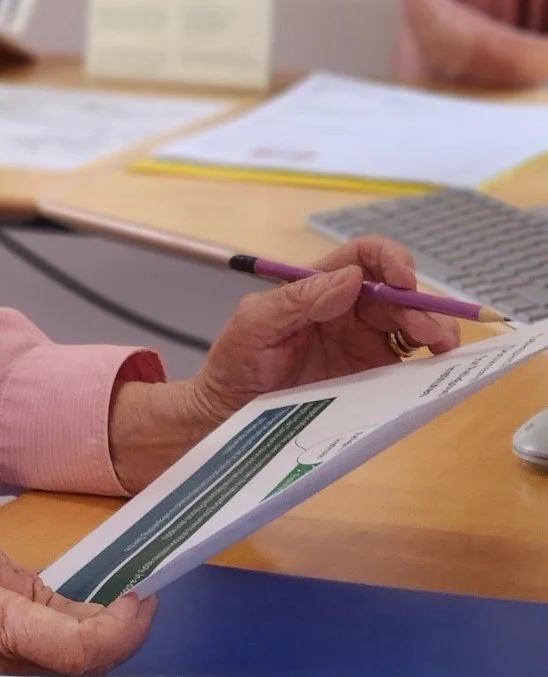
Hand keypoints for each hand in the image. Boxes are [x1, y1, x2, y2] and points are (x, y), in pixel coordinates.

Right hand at [0, 527, 154, 676]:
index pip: (82, 648)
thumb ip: (20, 577)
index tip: (143, 602)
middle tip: (122, 604)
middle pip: (78, 671)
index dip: (126, 630)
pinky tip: (47, 635)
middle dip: (110, 639)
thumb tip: (70, 604)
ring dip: (79, 650)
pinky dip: (48, 662)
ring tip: (85, 614)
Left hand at [190, 236, 459, 422]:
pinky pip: (410, 365)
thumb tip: (351, 279)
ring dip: (435, 329)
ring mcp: (364, 345)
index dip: (389, 258)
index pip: (364, 258)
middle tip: (431, 332)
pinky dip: (432, 362)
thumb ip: (295, 300)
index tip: (404, 280)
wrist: (231, 418)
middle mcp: (349, 311)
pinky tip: (441, 368)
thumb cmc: (235, 366)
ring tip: (444, 347)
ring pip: (412, 325)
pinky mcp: (374, 379)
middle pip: (398, 293)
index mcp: (320, 287)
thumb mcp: (253, 326)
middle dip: (422, 303)